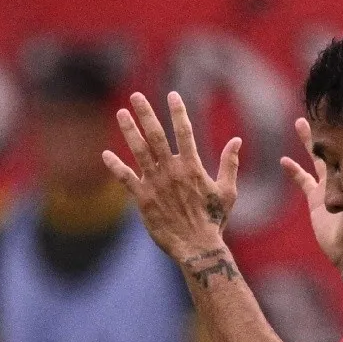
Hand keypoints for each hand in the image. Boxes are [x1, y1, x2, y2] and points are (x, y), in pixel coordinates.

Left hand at [103, 92, 241, 264]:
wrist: (197, 247)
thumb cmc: (214, 220)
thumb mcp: (228, 191)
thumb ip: (230, 164)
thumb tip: (236, 140)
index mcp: (192, 167)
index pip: (184, 131)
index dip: (177, 111)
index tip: (171, 94)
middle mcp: (171, 171)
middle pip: (156, 135)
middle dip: (145, 113)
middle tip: (136, 96)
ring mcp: (155, 184)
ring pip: (138, 151)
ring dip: (129, 131)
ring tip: (121, 114)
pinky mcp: (143, 199)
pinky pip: (125, 179)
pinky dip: (115, 166)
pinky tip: (105, 154)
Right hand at [281, 116, 342, 276]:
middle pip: (337, 143)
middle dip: (331, 126)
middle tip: (325, 106)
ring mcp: (330, 184)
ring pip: (317, 156)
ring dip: (309, 140)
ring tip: (300, 123)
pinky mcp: (316, 198)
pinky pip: (303, 180)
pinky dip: (293, 171)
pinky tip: (284, 160)